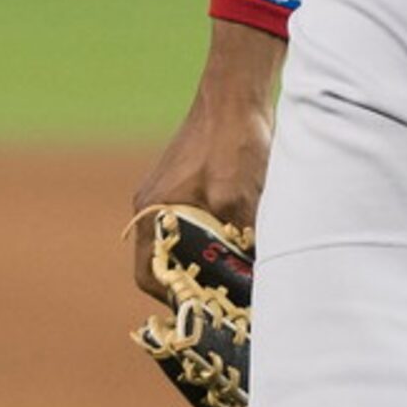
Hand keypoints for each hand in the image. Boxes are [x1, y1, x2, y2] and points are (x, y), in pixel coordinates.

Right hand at [129, 20, 280, 301]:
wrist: (237, 92)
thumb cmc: (233, 143)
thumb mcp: (241, 202)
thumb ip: (243, 245)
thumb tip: (257, 283)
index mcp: (153, 210)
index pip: (149, 274)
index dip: (173, 300)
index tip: (204, 313)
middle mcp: (154, 203)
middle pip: (166, 261)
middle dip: (194, 284)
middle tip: (226, 302)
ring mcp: (170, 191)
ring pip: (183, 242)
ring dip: (207, 261)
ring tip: (238, 277)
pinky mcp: (190, 181)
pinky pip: (195, 223)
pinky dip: (214, 240)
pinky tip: (244, 243)